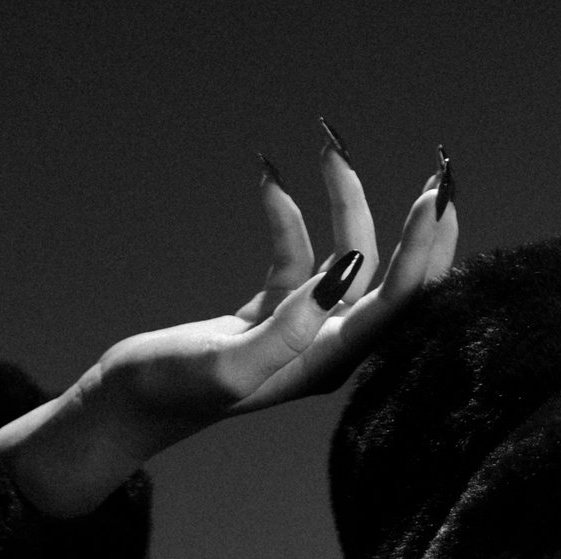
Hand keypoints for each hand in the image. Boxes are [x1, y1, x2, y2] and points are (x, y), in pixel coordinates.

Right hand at [0, 131, 460, 516]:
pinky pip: (297, 259)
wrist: (124, 405)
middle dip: (415, 231)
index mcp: (331, 362)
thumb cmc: (171, 391)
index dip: (423, 251)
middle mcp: (329, 349)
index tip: (434, 197)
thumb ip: (287, 331)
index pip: (398, 304)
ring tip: (329, 151)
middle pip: (393, 285)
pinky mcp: (272, 315)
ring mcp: (303, 331)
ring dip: (343, 207)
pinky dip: (287, 221)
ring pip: (346, 261)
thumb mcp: (228, 365)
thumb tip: (339, 279)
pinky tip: (269, 182)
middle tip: (435, 175)